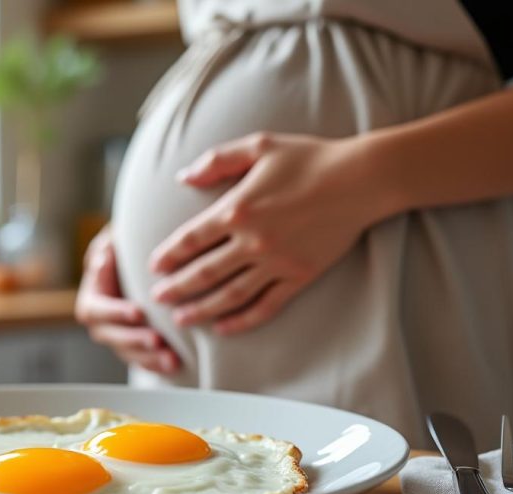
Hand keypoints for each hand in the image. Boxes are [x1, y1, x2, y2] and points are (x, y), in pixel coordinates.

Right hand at [77, 227, 179, 373]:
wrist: (143, 267)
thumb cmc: (126, 250)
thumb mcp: (113, 242)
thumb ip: (106, 248)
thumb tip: (104, 257)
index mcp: (91, 298)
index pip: (96, 310)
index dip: (116, 313)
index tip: (138, 312)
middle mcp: (101, 323)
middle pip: (112, 337)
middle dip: (136, 340)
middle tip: (158, 340)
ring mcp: (118, 339)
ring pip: (129, 354)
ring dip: (150, 358)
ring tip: (172, 359)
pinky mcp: (135, 349)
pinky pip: (143, 363)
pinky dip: (158, 365)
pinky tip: (177, 365)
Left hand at [149, 132, 389, 334]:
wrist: (360, 179)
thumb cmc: (309, 158)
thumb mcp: (258, 146)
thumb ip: (216, 161)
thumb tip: (182, 178)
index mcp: (237, 209)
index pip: (191, 239)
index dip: (169, 255)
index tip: (152, 267)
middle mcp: (253, 240)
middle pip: (204, 272)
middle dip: (176, 288)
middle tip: (156, 299)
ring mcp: (276, 262)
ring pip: (230, 294)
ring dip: (201, 309)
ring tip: (181, 319)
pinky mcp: (299, 276)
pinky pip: (265, 305)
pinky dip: (242, 320)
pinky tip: (224, 328)